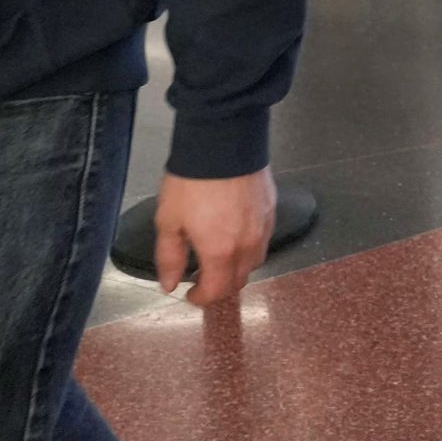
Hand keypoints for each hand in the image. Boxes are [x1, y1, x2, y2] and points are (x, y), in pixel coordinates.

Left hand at [153, 169, 277, 306]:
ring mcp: (264, 227)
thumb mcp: (168, 220)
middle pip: (239, 281)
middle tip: (202, 277)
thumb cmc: (191, 183)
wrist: (223, 142)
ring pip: (255, 262)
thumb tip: (170, 285)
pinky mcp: (272, 210)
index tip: (188, 293)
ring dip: (237, 268)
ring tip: (219, 257)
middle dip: (220, 286)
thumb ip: (170, 258)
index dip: (201, 299)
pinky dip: (249, 248)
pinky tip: (235, 234)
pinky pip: (263, 240)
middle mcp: (248, 245)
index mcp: (220, 252)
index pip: (217, 291)